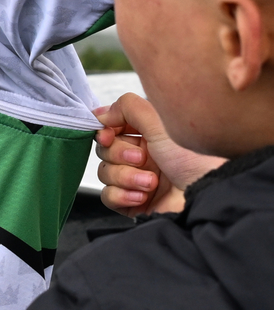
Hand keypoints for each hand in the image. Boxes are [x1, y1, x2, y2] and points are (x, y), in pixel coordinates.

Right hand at [94, 92, 224, 215]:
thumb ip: (128, 107)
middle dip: (119, 156)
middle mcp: (141, 156)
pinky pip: (109, 196)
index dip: (104, 132)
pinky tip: (143, 195)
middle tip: (142, 159)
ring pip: (105, 173)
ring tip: (151, 182)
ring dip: (126, 177)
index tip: (107, 136)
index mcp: (148, 134)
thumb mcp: (161, 122)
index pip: (111, 129)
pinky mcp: (133, 201)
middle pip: (105, 151)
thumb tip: (101, 112)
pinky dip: (122, 195)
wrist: (207, 195)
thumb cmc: (194, 159)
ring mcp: (136, 179)